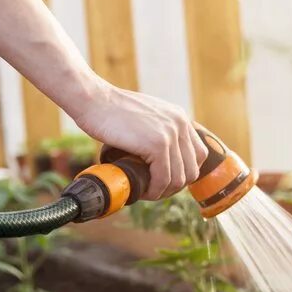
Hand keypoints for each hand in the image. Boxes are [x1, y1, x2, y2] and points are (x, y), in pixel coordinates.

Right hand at [72, 83, 207, 200]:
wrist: (93, 100)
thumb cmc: (110, 111)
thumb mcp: (144, 117)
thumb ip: (157, 131)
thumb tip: (158, 159)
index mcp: (180, 117)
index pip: (198, 155)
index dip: (183, 172)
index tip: (165, 180)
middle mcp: (180, 124)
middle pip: (191, 169)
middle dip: (174, 186)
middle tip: (154, 189)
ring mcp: (170, 134)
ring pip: (179, 178)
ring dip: (163, 191)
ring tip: (146, 191)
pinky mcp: (157, 144)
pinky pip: (163, 178)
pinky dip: (154, 190)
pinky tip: (142, 191)